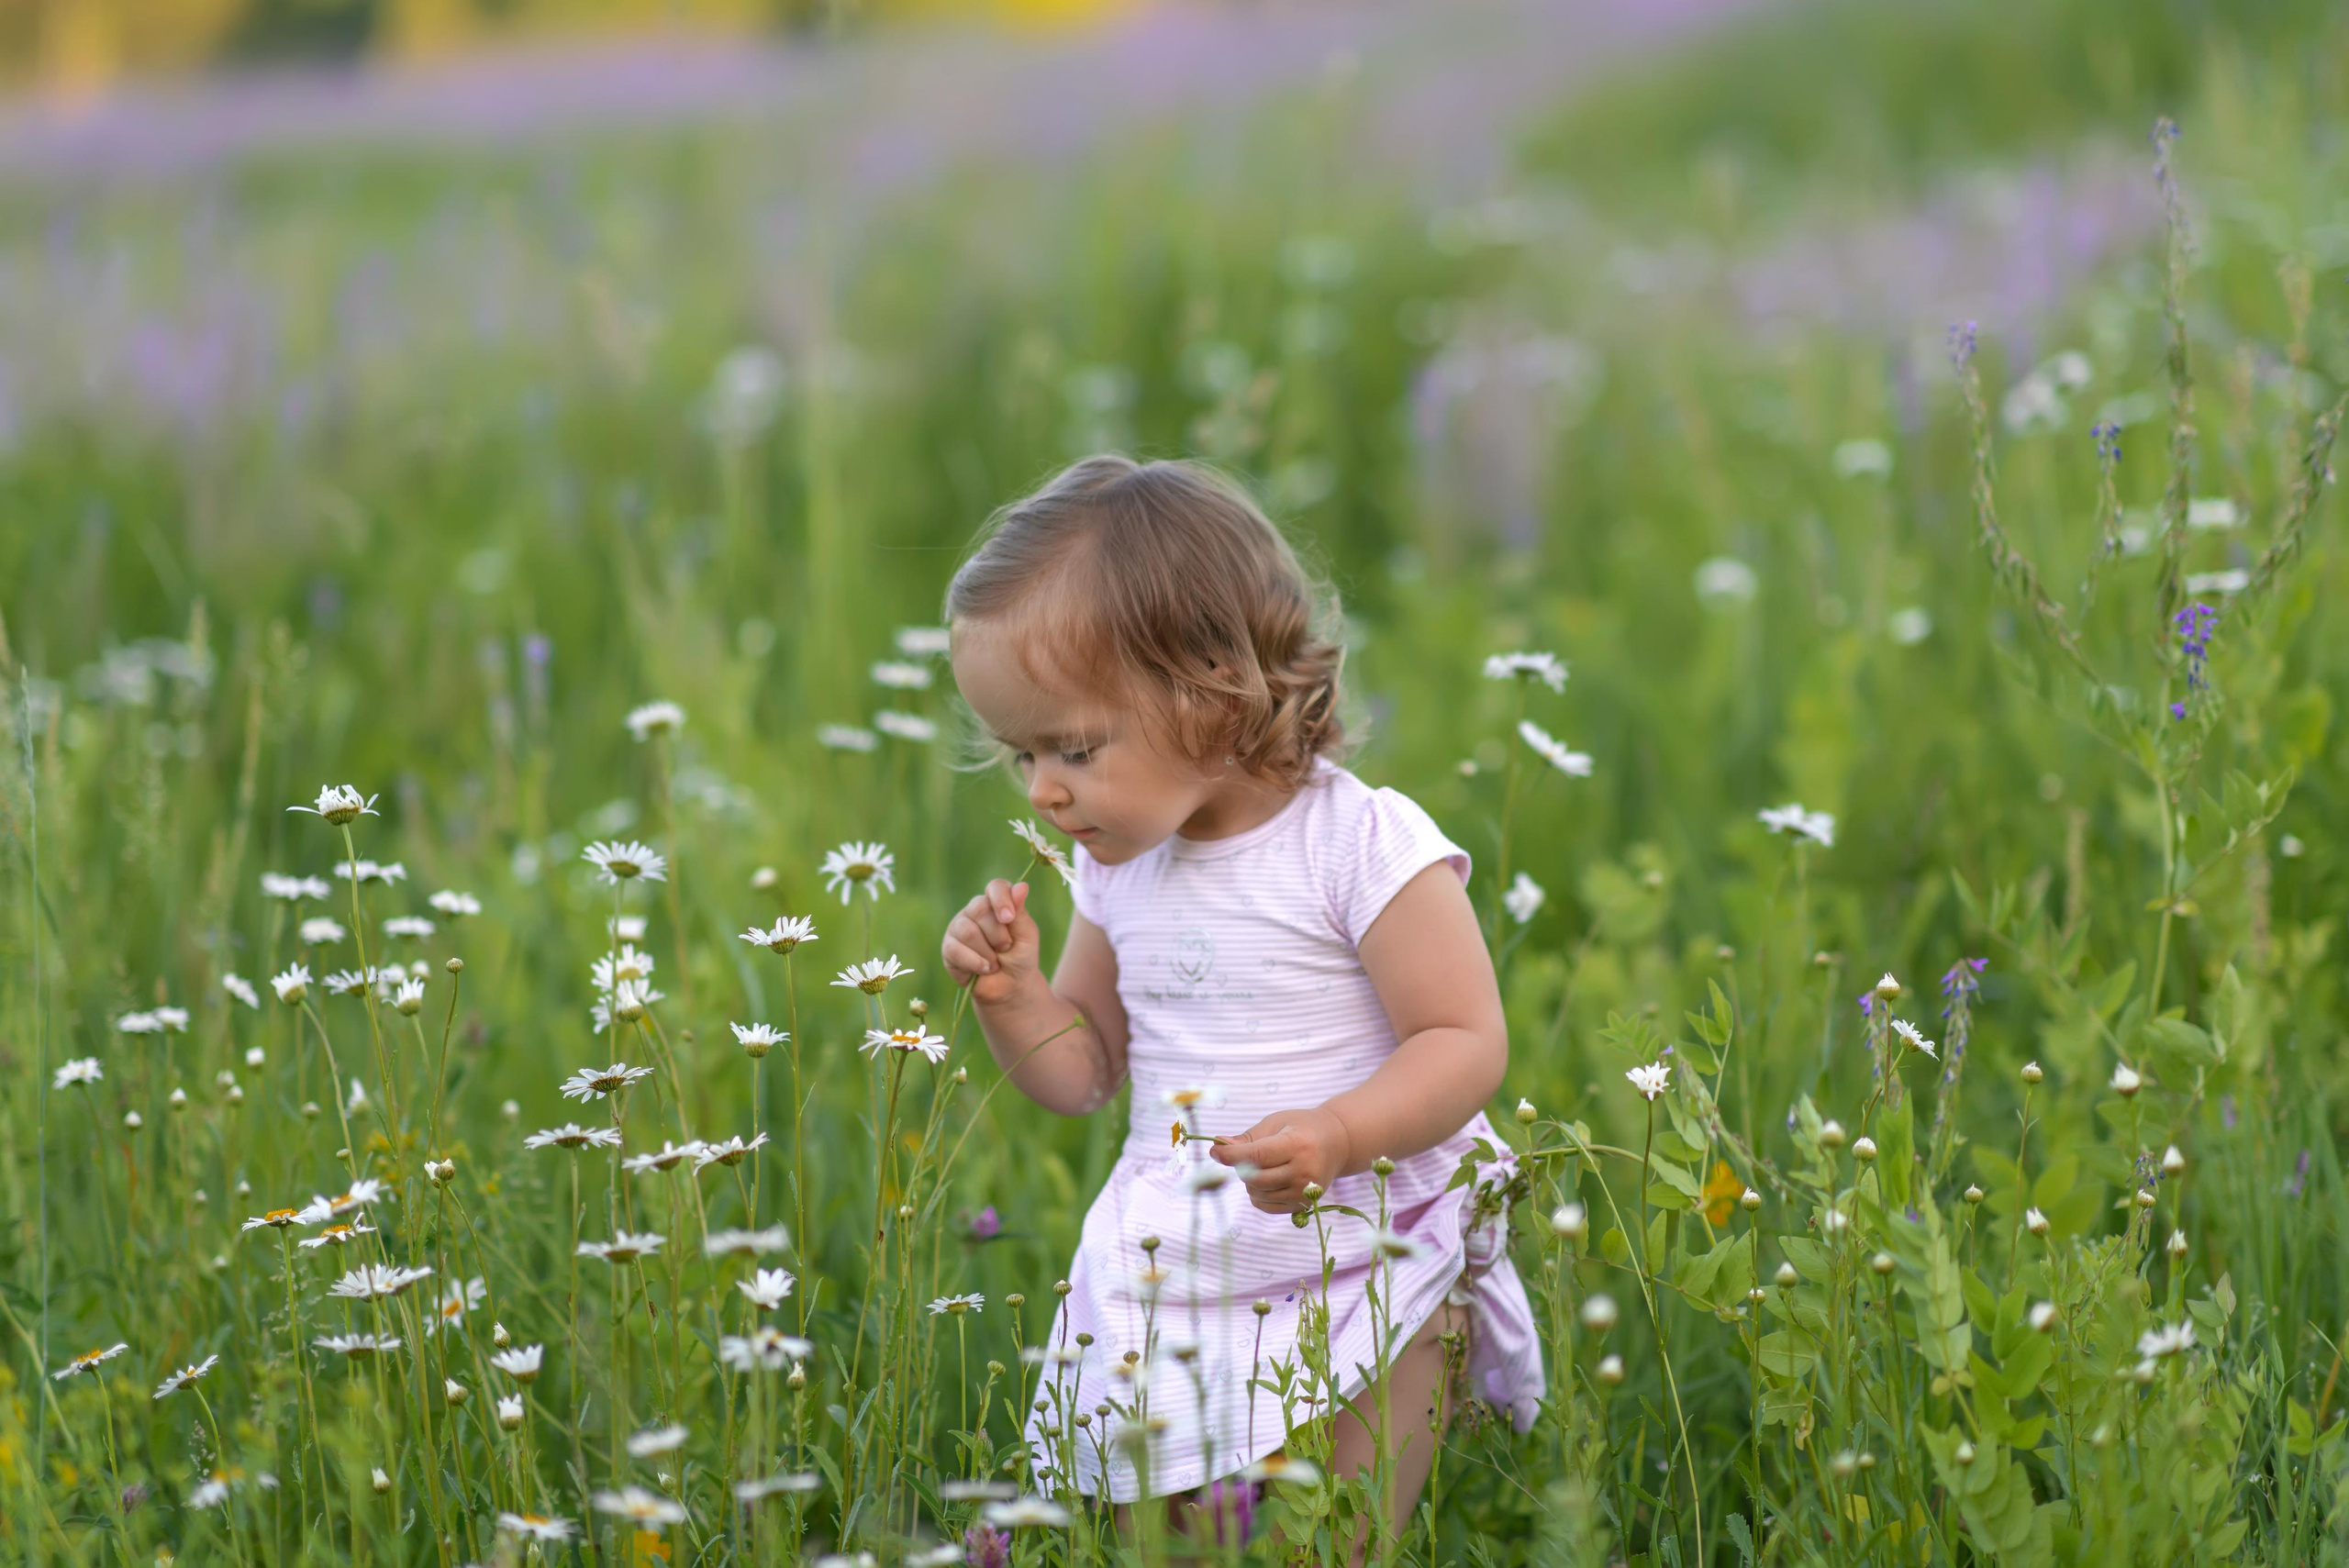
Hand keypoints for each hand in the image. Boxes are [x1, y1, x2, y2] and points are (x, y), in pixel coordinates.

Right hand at [942, 879, 1040, 1006]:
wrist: (1009, 987)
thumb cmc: (1020, 957)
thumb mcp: (1026, 936)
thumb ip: (1020, 912)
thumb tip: (1022, 886)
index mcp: (996, 903)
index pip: (995, 887)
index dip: (1001, 900)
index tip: (1009, 918)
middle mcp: (975, 911)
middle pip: (979, 909)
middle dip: (997, 935)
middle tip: (1005, 949)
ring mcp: (959, 928)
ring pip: (967, 930)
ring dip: (987, 952)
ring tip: (995, 963)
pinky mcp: (948, 948)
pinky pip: (955, 950)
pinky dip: (974, 963)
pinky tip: (983, 969)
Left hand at [1212, 1105, 1353, 1213]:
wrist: (1337, 1144)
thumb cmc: (1302, 1128)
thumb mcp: (1277, 1122)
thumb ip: (1248, 1137)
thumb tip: (1219, 1148)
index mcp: (1298, 1146)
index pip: (1257, 1156)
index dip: (1231, 1155)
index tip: (1214, 1151)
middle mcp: (1304, 1172)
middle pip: (1255, 1178)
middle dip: (1241, 1166)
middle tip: (1246, 1154)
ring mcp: (1304, 1192)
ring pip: (1257, 1193)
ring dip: (1249, 1180)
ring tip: (1264, 1164)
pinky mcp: (1302, 1205)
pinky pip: (1265, 1205)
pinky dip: (1258, 1193)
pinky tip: (1268, 1179)